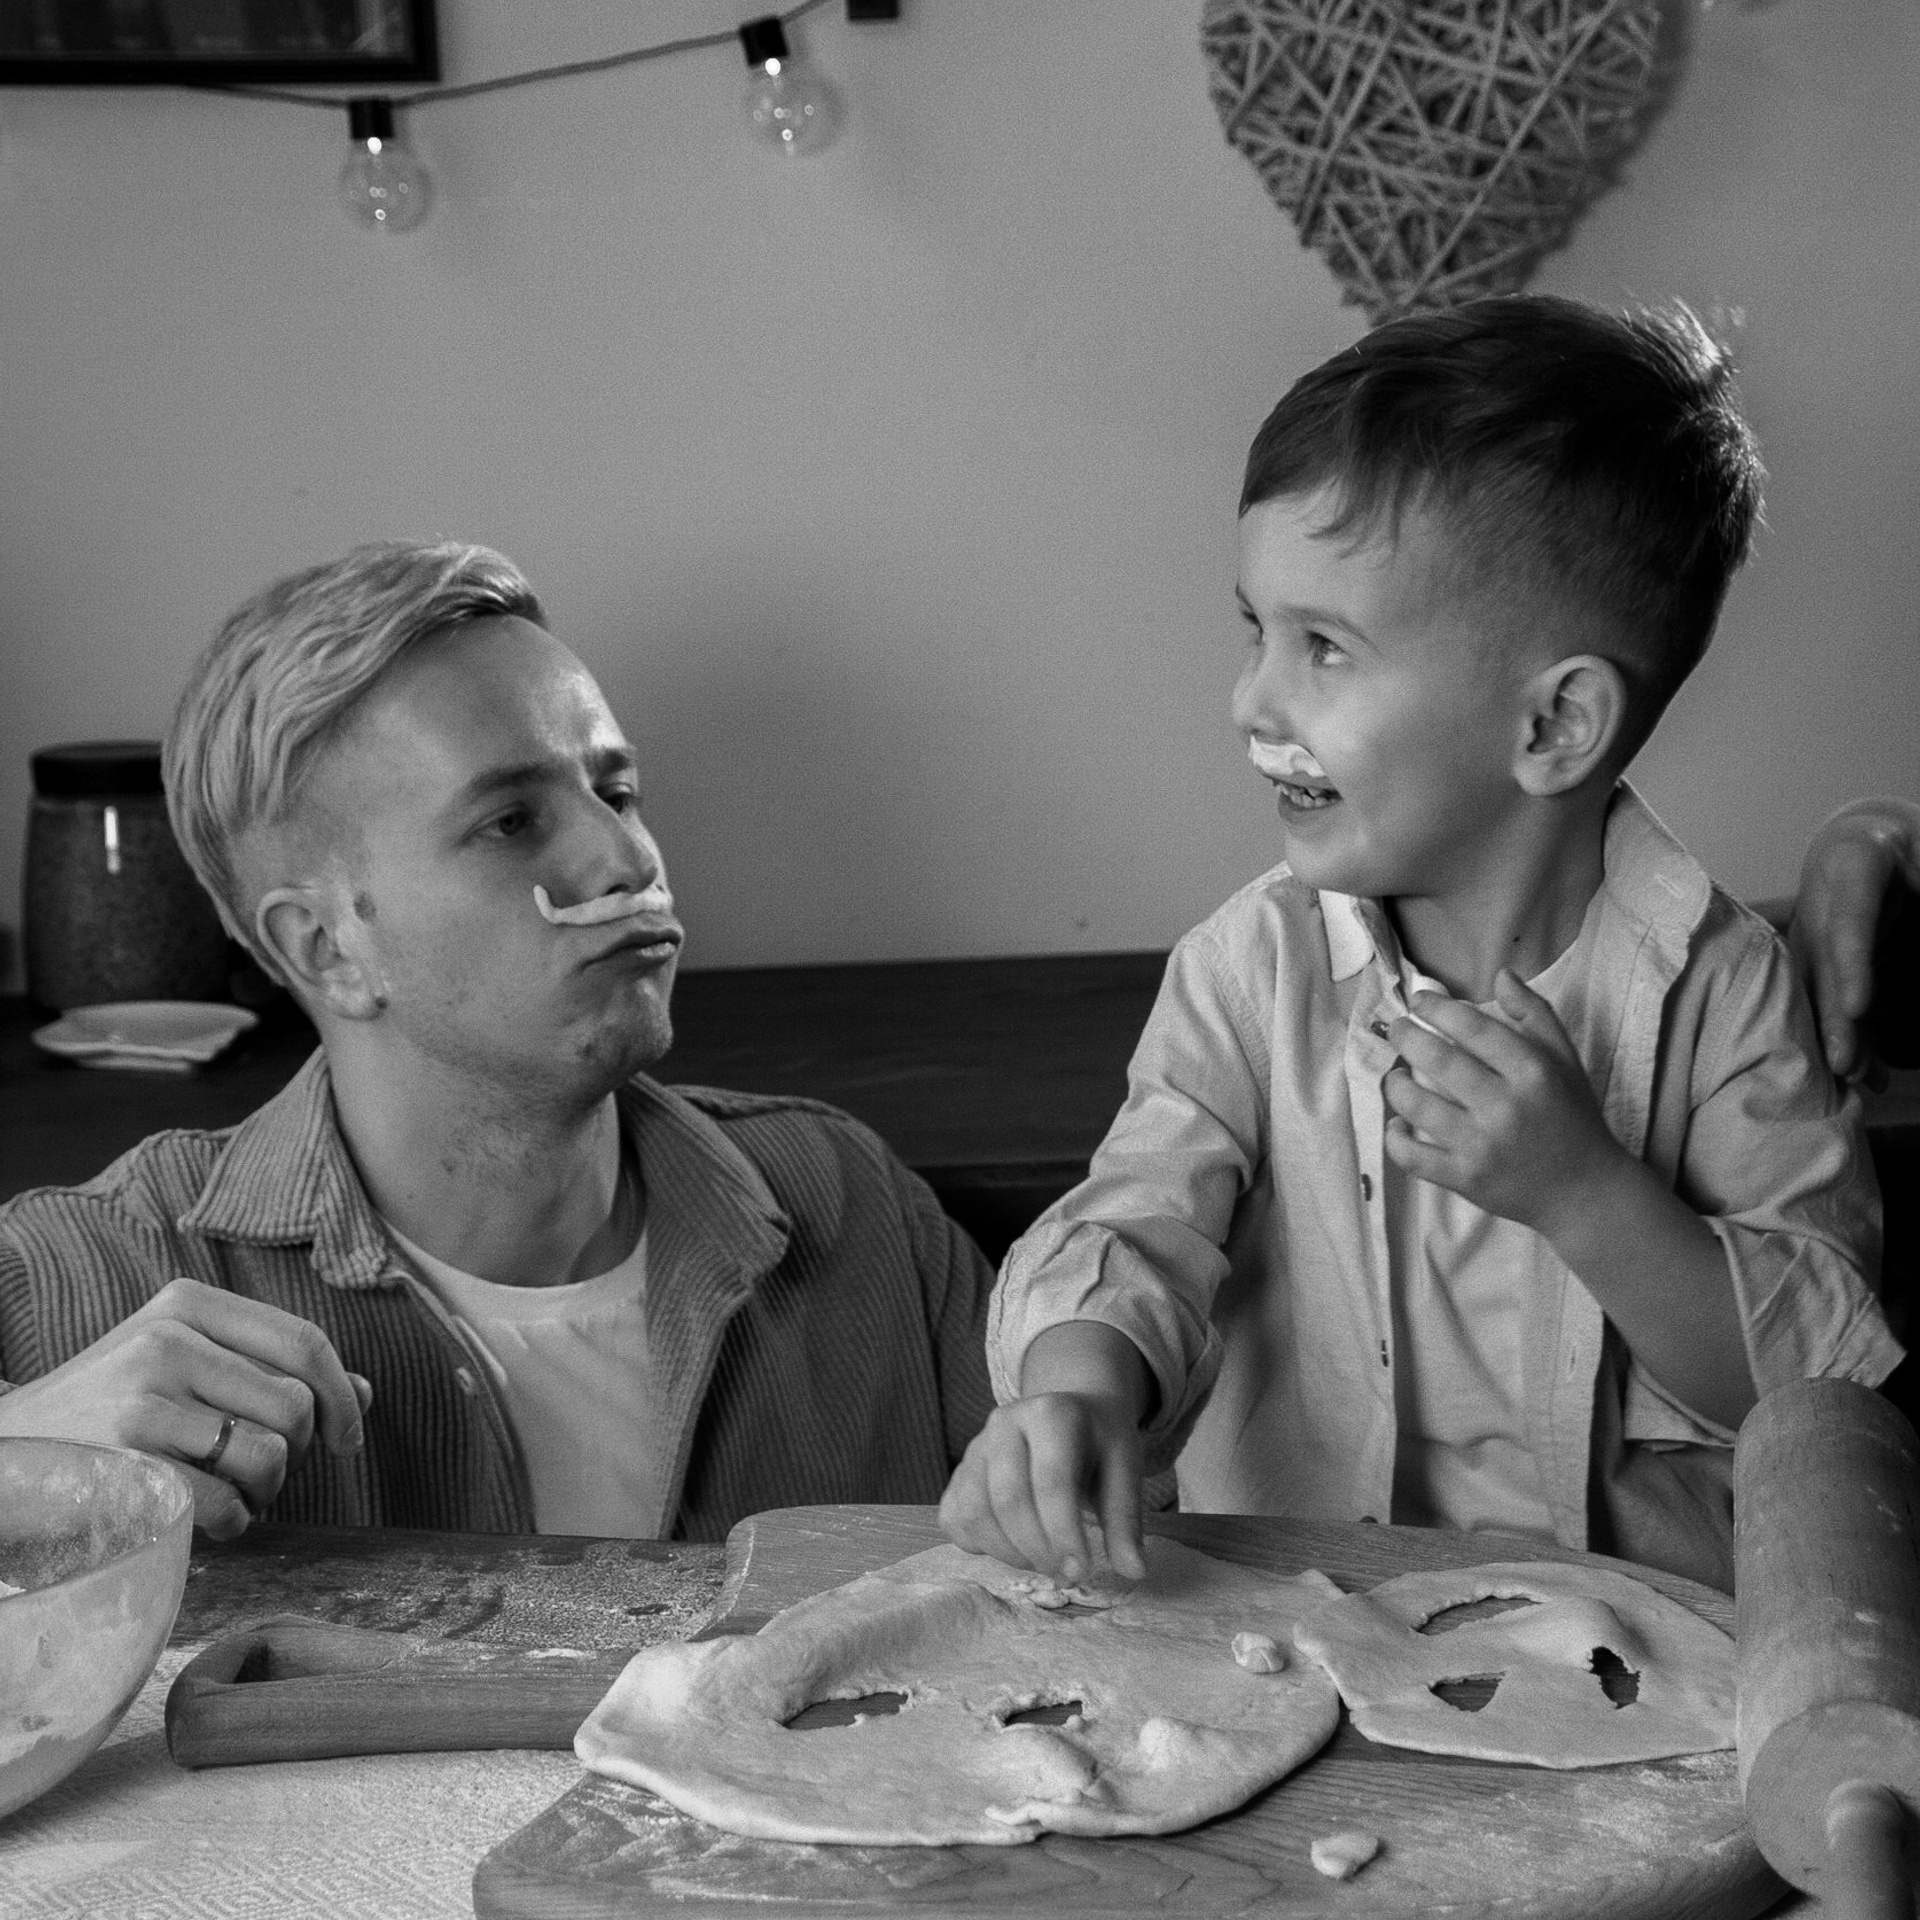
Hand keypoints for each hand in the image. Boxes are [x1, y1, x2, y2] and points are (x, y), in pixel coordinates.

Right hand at [0, 1278, 370, 1539]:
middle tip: (263, 1473)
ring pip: (270, 1453)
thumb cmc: (111, 1415)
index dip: (343, 1396)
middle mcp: (167, 1338)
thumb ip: (270, 1374)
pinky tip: (210, 1520)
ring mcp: (142, 1396)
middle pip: (296, 1403)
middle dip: (297, 1453)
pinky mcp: (126, 1458)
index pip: (304, 1342)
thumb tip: (365, 1395)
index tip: (347, 1439)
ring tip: (233, 1493)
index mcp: (188, 1304)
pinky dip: (234, 1523)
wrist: (2, 1454)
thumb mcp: (185, 1369)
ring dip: (267, 1492)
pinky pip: (227, 1502)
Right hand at [939, 1391, 1146, 1585]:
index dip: (1064, 1534)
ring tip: (1044, 1561)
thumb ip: (1125, 1519)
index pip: (1051, 1481)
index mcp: (1051, 1414)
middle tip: (1065, 1574)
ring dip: (1009, 1553)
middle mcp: (1004, 1423)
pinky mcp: (958, 1472)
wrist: (1069, 1414)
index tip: (1082, 1571)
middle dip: (1037, 1550)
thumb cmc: (1098, 1444)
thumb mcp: (1125, 1469)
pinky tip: (1015, 1548)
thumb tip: (1134, 1570)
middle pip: (1008, 1500)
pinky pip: (953, 1518)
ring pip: (975, 1512)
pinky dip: (980, 1546)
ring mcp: (975, 1446)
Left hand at [1383, 971, 1625, 1241]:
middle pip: (1438, 1061)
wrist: (1585, 1191)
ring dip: (1395, 1084)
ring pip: (1417, 1106)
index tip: (1419, 1001)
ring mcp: (1482, 1146)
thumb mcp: (1565, 1059)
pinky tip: (1397, 1124)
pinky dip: (1395, 1138)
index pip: (1472, 1028)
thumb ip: (1534, 1013)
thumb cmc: (1572, 1116)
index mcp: (1532, 1072)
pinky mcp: (1465, 1179)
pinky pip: (1413, 1157)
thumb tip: (1500, 973)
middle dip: (1406, 1037)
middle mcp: (1506, 1107)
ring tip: (1395, 1075)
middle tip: (1397, 1029)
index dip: (1437, 1008)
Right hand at [1789, 798, 1919, 1083]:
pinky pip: (1824, 997)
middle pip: (1824, 963)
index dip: (1852, 963)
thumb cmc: (1909, 845)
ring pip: (1816, 986)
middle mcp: (1820, 901)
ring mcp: (1811, 930)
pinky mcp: (1816, 957)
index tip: (1860, 1008)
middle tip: (1845, 1064)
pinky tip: (1861, 1070)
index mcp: (1851, 864)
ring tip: (1856, 1076)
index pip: (1850, 916)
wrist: (1867, 839)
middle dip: (1834, 1016)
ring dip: (1834, 1033)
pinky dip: (1843, 1032)